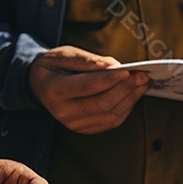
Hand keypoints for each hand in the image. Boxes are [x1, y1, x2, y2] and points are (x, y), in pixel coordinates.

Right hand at [29, 45, 148, 134]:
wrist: (40, 84)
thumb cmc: (54, 65)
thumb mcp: (64, 54)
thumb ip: (87, 60)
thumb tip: (113, 66)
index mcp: (54, 90)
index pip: (87, 86)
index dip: (110, 79)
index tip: (129, 70)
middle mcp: (62, 112)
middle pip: (102, 104)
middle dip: (125, 89)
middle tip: (142, 75)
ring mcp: (73, 124)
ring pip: (110, 115)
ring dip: (130, 99)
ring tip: (142, 83)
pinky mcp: (83, 129)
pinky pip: (111, 122)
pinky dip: (126, 108)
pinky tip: (133, 94)